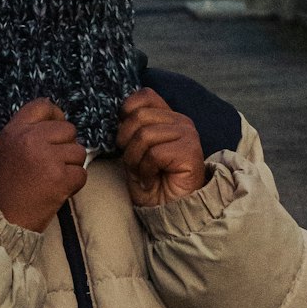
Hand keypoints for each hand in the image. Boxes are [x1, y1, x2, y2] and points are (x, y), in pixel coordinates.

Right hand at [0, 99, 87, 231]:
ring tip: (55, 178)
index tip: (57, 129)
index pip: (43, 106)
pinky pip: (82, 173)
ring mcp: (49, 158)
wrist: (1, 219)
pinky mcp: (61, 178)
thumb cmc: (1, 188)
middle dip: (66, 145)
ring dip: (72, 165)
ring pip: (79, 151)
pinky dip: (75, 183)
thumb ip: (23, 134)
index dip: (55, 115)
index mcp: (15, 130)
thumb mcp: (3, 151)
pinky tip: (60, 189)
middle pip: (68, 129)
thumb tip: (48, 123)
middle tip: (55, 162)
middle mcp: (32, 139)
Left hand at [117, 88, 205, 206]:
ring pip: (144, 135)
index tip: (123, 136)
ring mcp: (188, 134)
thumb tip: (117, 115)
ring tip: (143, 173)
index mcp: (167, 117)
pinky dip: (146, 170)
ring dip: (135, 160)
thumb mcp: (134, 150)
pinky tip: (152, 180)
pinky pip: (154, 153)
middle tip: (133, 163)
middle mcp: (181, 121)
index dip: (127, 111)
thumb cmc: (151, 182)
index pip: (145, 95)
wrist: (170, 212)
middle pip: (138, 116)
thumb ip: (130, 129)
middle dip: (126, 143)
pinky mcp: (190, 151)